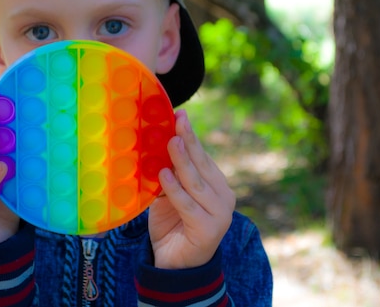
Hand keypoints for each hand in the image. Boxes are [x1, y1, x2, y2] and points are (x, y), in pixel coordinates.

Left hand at [149, 109, 235, 268]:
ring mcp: (220, 213)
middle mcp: (223, 196)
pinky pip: (188, 204)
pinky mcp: (209, 229)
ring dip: (182, 161)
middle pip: (202, 165)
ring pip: (196, 182)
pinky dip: (175, 189)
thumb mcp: (169, 194)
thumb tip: (155, 148)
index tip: (179, 115)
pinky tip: (164, 175)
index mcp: (216, 184)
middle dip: (188, 141)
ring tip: (170, 143)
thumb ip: (168, 175)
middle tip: (177, 122)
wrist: (175, 265)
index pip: (202, 156)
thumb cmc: (172, 225)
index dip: (190, 136)